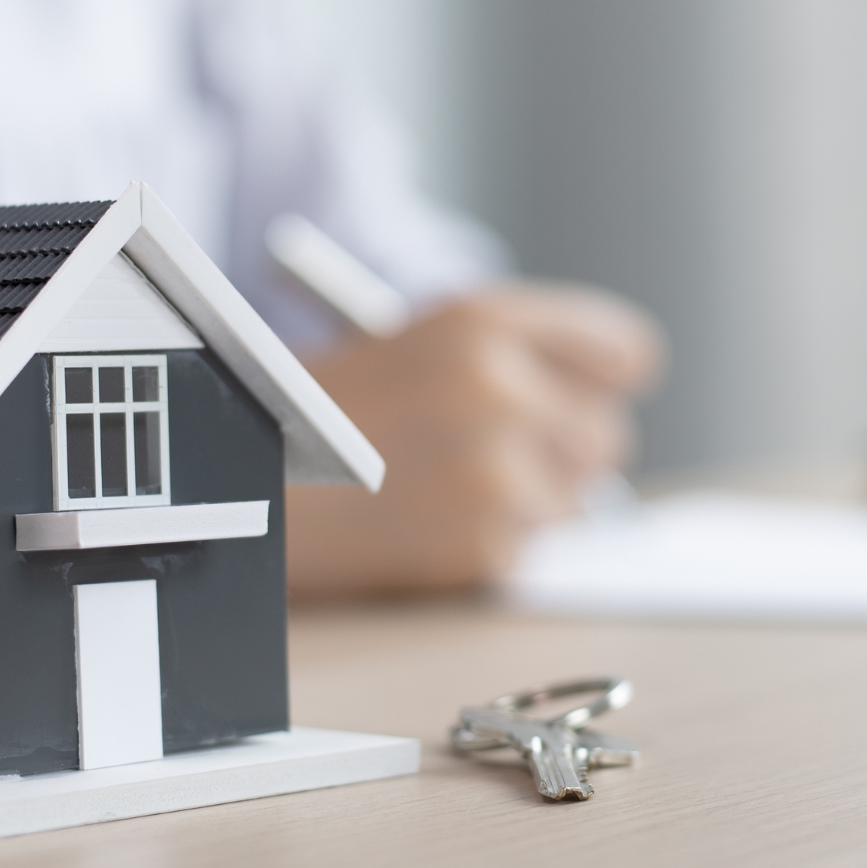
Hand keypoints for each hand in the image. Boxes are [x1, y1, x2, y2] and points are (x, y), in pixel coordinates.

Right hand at [287, 283, 663, 595]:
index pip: (624, 354)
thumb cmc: (329, 410)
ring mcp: (493, 472)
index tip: (587, 395)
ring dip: (531, 502)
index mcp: (485, 321)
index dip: (605, 380)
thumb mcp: (423, 341)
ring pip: (578, 500)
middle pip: (607, 435)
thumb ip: (520, 357)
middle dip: (562, 450)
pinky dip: (492, 544)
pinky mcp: (481, 546)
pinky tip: (430, 522)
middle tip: (492, 452)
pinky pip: (532, 547)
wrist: (241, 486)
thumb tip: (608, 397)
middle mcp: (499, 390)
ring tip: (448, 487)